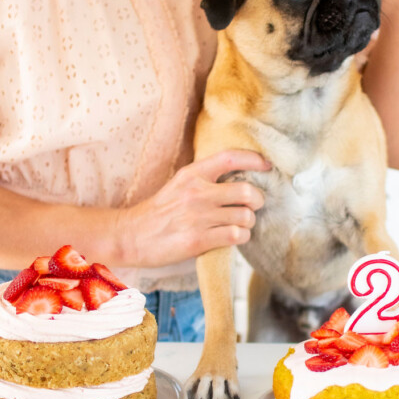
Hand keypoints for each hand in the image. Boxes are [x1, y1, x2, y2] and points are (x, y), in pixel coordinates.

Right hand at [117, 150, 269, 267]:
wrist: (131, 236)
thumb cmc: (159, 211)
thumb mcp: (179, 184)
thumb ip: (205, 179)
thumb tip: (239, 178)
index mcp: (192, 174)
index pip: (230, 158)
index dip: (254, 160)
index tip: (268, 166)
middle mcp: (197, 193)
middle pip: (247, 192)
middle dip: (258, 200)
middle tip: (254, 206)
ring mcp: (198, 217)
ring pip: (246, 217)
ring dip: (249, 222)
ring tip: (240, 224)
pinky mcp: (198, 240)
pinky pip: (236, 236)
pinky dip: (241, 237)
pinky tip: (233, 237)